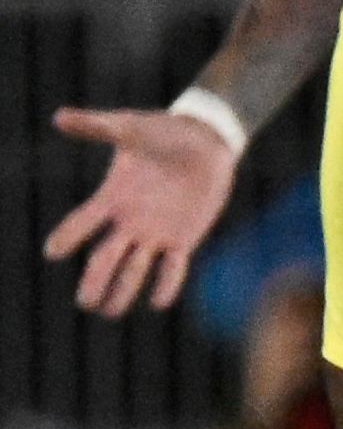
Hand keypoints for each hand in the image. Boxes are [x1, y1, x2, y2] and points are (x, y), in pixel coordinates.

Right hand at [42, 106, 240, 315]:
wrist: (204, 141)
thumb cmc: (162, 132)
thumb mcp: (128, 128)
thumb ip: (95, 126)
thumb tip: (59, 117)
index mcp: (111, 198)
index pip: (82, 222)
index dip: (68, 236)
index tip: (53, 252)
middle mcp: (129, 222)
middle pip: (105, 257)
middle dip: (95, 279)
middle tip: (84, 302)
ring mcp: (155, 233)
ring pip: (134, 268)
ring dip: (122, 290)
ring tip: (108, 311)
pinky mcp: (183, 238)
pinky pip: (173, 267)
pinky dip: (166, 284)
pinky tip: (157, 303)